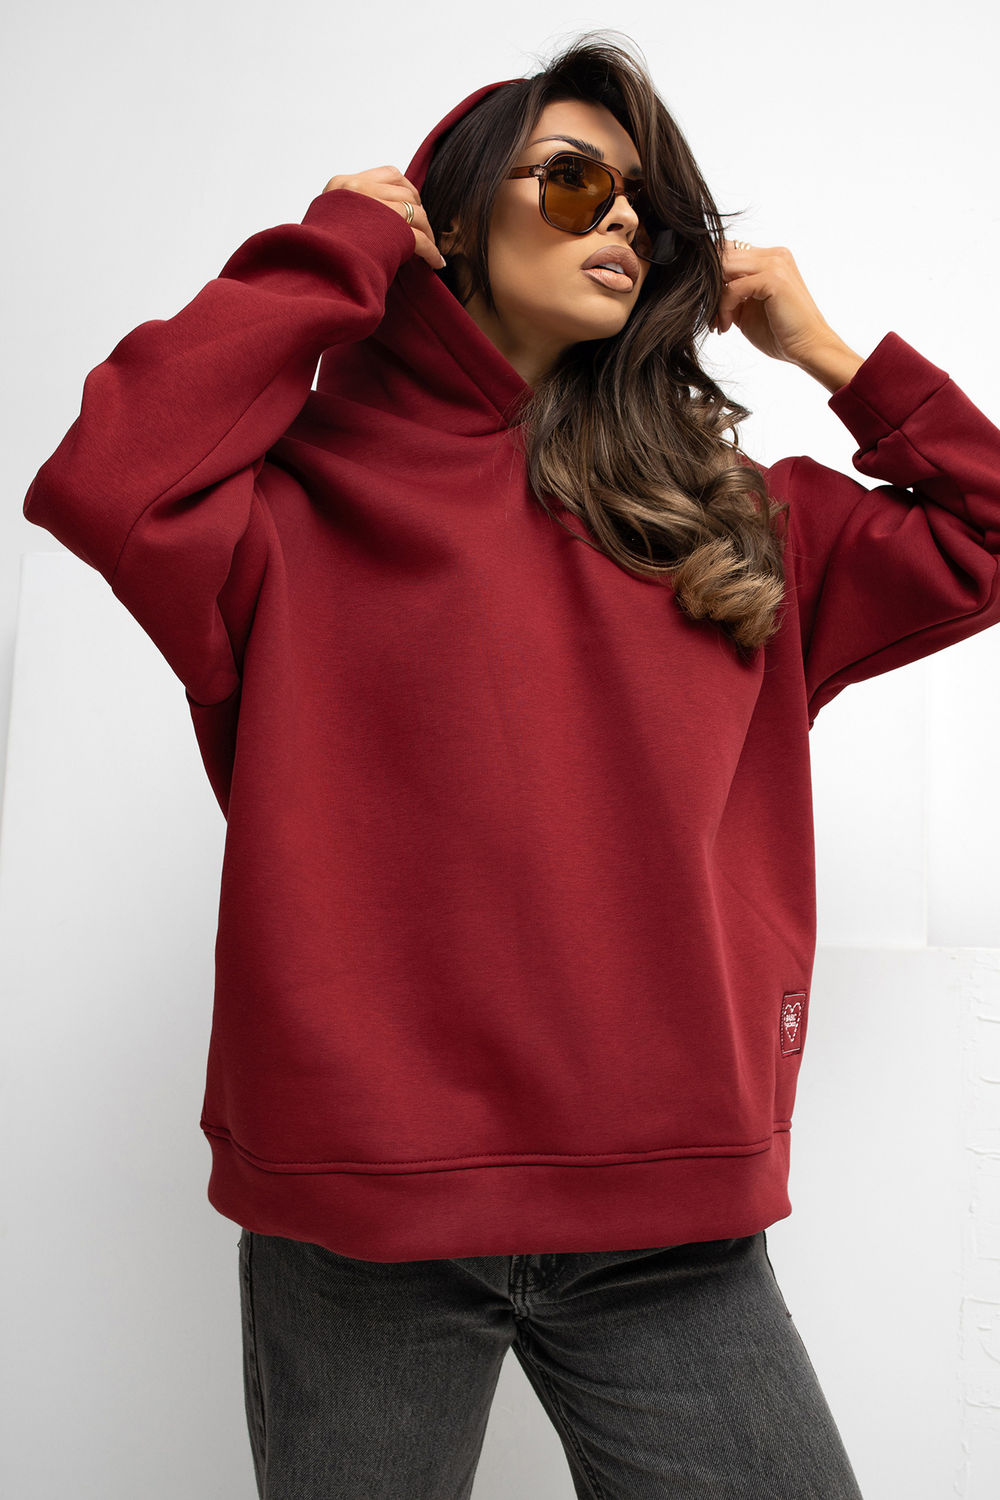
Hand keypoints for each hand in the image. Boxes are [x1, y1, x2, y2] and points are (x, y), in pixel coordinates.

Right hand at [321, 166, 446, 269]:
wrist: (314, 271)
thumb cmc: (317, 251)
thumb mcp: (328, 218)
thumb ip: (350, 208)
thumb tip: (374, 213)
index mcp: (344, 184)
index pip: (390, 174)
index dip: (405, 190)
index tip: (410, 205)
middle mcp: (362, 190)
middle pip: (407, 193)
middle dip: (418, 211)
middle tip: (422, 229)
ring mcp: (377, 210)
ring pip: (416, 213)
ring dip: (427, 232)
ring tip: (430, 248)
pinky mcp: (392, 232)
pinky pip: (420, 239)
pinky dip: (432, 251)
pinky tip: (436, 261)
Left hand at [709, 240, 841, 367]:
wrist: (808, 347)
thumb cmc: (781, 332)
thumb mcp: (748, 308)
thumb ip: (731, 293)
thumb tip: (704, 290)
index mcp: (770, 258)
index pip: (728, 252)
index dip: (712, 278)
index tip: (709, 309)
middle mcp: (774, 255)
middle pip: (723, 257)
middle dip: (709, 289)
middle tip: (709, 318)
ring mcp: (775, 263)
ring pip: (725, 269)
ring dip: (715, 299)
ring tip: (719, 323)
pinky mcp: (774, 278)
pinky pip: (733, 288)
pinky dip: (724, 308)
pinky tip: (728, 327)